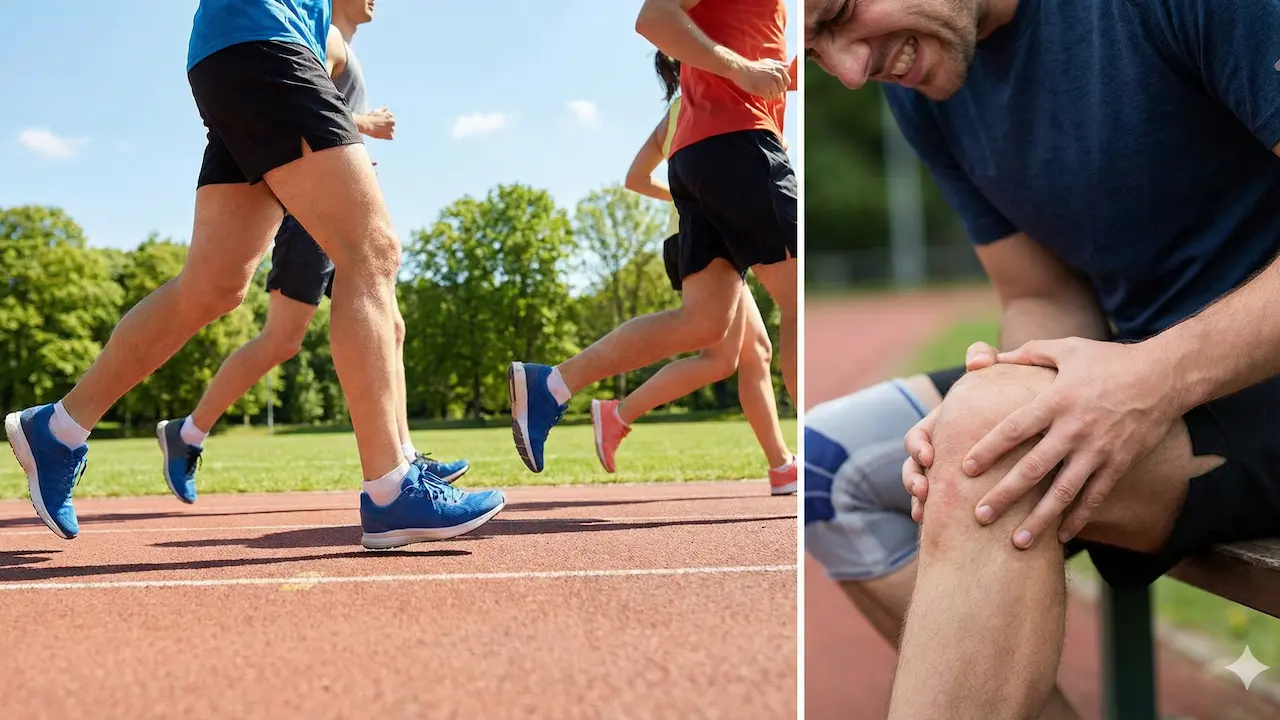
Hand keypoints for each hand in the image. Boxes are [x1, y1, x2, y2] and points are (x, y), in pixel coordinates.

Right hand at [364, 106, 395, 139]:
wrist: (367, 125)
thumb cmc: (371, 117)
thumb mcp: (377, 111)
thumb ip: (383, 109)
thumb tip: (387, 107)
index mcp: (390, 116)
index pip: (392, 117)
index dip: (386, 119)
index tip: (381, 120)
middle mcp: (392, 122)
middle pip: (392, 124)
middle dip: (388, 125)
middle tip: (379, 125)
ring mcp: (391, 129)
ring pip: (392, 130)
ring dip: (388, 130)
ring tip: (380, 130)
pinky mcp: (388, 135)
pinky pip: (391, 137)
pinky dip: (388, 136)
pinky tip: (382, 135)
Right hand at [730, 57, 789, 99]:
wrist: (741, 70)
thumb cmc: (754, 67)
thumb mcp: (768, 62)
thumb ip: (779, 64)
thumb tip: (788, 65)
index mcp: (779, 69)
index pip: (787, 82)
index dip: (780, 85)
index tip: (772, 85)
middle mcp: (776, 75)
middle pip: (781, 90)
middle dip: (774, 90)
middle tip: (765, 87)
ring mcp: (770, 83)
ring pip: (775, 95)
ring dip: (769, 95)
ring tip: (761, 90)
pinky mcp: (764, 90)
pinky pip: (768, 99)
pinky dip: (764, 98)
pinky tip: (759, 93)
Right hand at [903, 342, 1001, 522]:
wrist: (1042, 431)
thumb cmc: (1017, 399)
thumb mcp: (1002, 379)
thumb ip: (987, 363)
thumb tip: (978, 360)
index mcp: (944, 428)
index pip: (919, 437)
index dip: (918, 447)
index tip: (930, 457)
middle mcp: (943, 453)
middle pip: (914, 469)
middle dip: (913, 481)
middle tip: (923, 492)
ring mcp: (952, 476)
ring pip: (924, 493)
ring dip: (919, 504)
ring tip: (923, 516)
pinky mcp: (966, 495)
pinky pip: (946, 511)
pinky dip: (940, 521)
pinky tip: (940, 531)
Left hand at [963, 338, 1179, 548]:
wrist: (1165, 376)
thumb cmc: (1108, 360)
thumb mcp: (1066, 349)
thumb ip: (1025, 354)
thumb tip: (986, 358)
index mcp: (1056, 401)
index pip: (1014, 429)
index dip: (988, 450)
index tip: (965, 469)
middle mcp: (1075, 430)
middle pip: (1033, 468)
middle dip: (1005, 494)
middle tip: (979, 516)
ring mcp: (1099, 451)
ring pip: (1063, 492)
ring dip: (1039, 519)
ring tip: (1017, 543)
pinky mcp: (1119, 464)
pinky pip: (1095, 497)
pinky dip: (1078, 519)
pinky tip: (1061, 537)